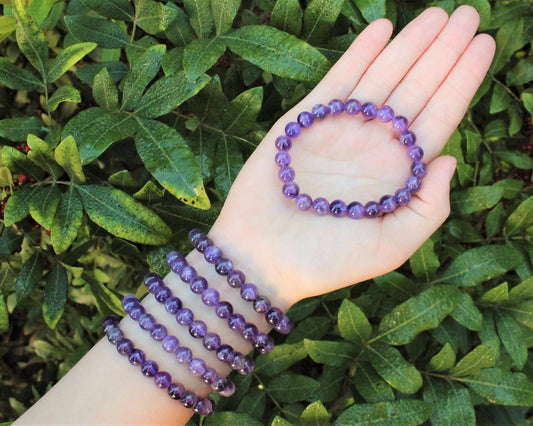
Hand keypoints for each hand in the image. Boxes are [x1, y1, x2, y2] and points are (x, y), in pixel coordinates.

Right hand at [210, 6, 495, 305]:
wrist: (262, 259)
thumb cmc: (326, 261)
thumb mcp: (391, 246)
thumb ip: (429, 207)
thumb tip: (451, 159)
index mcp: (398, 175)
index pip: (438, 118)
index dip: (462, 81)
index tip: (482, 44)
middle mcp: (373, 147)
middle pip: (416, 90)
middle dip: (442, 52)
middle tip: (467, 15)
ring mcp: (339, 131)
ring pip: (382, 78)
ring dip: (408, 45)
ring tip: (435, 14)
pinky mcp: (304, 122)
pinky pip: (337, 81)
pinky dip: (359, 55)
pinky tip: (381, 29)